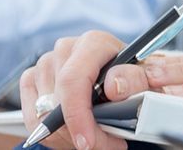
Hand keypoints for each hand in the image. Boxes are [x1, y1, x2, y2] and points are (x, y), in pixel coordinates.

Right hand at [20, 31, 137, 149]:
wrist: (128, 79)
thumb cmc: (137, 79)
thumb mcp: (150, 79)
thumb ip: (137, 79)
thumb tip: (114, 85)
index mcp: (94, 43)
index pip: (73, 80)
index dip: (77, 115)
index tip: (88, 142)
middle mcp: (66, 49)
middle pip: (56, 101)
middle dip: (78, 132)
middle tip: (103, 145)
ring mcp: (46, 64)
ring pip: (41, 113)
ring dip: (67, 135)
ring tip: (93, 136)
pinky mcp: (33, 80)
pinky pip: (31, 117)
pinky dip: (52, 134)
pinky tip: (75, 131)